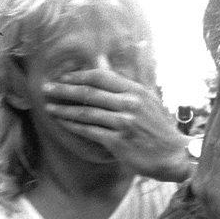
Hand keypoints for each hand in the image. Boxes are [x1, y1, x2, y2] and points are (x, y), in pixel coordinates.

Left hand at [43, 68, 190, 180]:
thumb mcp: (148, 100)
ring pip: (86, 113)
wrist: (173, 156)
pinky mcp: (118, 142)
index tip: (63, 78)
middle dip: (64, 90)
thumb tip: (104, 62)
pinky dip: (73, 127)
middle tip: (46, 88)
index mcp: (136, 91)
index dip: (79, 76)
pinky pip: (90, 132)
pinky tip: (62, 124)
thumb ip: (126, 83)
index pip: (101, 77)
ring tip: (49, 107)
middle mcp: (129, 104)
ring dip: (64, 110)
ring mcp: (123, 123)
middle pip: (89, 93)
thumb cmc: (159, 128)